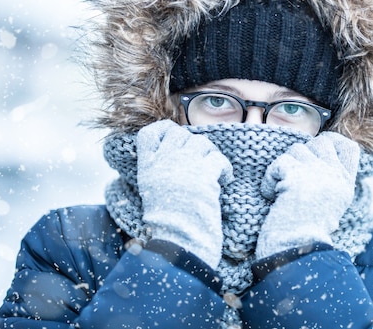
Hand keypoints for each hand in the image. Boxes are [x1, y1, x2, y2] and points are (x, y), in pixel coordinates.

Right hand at [136, 120, 233, 268]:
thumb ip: (160, 173)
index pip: (149, 133)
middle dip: (192, 144)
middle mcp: (164, 160)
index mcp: (147, 166)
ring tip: (212, 173)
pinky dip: (225, 169)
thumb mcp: (152, 193)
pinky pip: (219, 158)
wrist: (177, 240)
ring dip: (210, 155)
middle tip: (199, 161)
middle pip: (179, 134)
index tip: (174, 138)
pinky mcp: (204, 171)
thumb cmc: (167, 223)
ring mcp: (184, 163)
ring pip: (202, 142)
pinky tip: (224, 180)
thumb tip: (176, 160)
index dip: (163, 131)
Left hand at [255, 132, 359, 258]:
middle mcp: (335, 176)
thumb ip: (327, 180)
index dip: (333, 143)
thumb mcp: (329, 204)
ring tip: (280, 190)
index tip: (316, 153)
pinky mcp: (297, 175)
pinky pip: (279, 163)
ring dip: (284, 167)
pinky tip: (270, 194)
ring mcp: (318, 174)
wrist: (295, 251)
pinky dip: (269, 179)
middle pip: (322, 141)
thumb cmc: (305, 232)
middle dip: (303, 153)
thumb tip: (313, 154)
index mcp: (345, 184)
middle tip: (292, 175)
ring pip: (297, 149)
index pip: (349, 148)